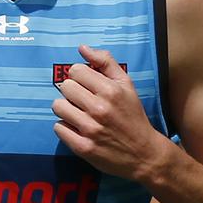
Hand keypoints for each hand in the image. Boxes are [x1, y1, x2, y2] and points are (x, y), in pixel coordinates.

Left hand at [52, 45, 166, 179]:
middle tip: (82, 101)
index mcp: (110, 90)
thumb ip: (105, 62)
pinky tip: (77, 129)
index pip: (75, 70)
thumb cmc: (133, 115)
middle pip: (65, 87)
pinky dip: (65, 128)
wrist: (144, 153)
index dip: (79, 76)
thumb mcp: (126, 85)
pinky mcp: (83, 147)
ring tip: (78, 115)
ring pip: (58, 107)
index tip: (86, 85)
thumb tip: (82, 48)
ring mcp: (90, 129)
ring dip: (66, 109)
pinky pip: (58, 128)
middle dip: (72, 92)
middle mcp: (99, 108)